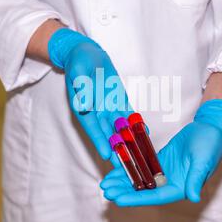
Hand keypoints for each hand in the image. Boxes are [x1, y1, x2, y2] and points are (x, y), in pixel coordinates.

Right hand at [48, 28, 130, 161]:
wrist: (87, 54)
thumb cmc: (78, 63)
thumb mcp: (77, 72)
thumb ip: (81, 88)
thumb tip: (83, 105)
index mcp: (84, 109)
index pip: (93, 129)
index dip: (101, 141)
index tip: (107, 155)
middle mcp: (98, 113)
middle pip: (109, 134)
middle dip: (118, 150)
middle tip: (126, 166)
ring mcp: (110, 108)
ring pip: (121, 128)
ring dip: (129, 142)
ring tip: (138, 156)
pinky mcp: (120, 101)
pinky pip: (129, 115)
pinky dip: (136, 124)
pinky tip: (144, 133)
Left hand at [100, 99, 221, 205]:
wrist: (212, 128)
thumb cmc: (211, 145)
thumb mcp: (203, 161)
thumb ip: (196, 179)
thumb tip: (194, 196)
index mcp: (181, 187)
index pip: (155, 197)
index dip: (135, 199)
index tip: (118, 199)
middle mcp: (170, 183)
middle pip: (143, 191)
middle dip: (124, 191)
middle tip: (106, 190)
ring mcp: (164, 172)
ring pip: (140, 179)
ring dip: (123, 181)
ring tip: (106, 182)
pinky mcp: (160, 161)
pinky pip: (142, 166)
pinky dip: (129, 167)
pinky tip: (116, 166)